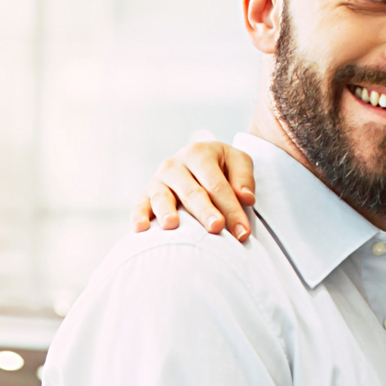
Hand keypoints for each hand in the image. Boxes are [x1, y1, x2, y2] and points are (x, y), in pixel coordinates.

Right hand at [130, 137, 258, 239]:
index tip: (243, 232)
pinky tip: (141, 229)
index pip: (217, 185)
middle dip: (205, 211)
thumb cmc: (220, 167)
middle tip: (216, 228)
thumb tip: (246, 198)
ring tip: (172, 225)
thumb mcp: (237, 162)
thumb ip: (244, 178)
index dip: (232, 208)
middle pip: (192, 192)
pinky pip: (139, 206)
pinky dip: (138, 217)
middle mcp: (174, 165)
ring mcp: (157, 180)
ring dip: (166, 211)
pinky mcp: (144, 195)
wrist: (195, 161)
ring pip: (162, 197)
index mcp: (198, 153)